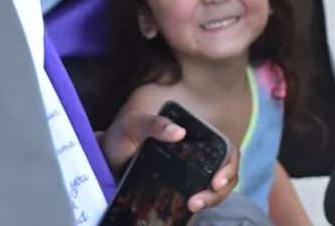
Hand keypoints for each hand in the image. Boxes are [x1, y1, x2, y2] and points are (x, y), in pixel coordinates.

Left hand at [100, 112, 239, 212]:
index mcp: (193, 135)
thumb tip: (179, 132)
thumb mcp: (133, 126)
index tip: (217, 181)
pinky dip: (199, 206)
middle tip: (198, 201)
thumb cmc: (121, 137)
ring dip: (211, 200)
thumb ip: (152, 124)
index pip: (225, 149)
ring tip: (192, 205)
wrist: (105, 160)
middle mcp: (197, 155)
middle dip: (220, 191)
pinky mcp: (180, 190)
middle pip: (225, 173)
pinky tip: (186, 209)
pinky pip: (198, 199)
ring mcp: (190, 173)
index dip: (229, 165)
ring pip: (215, 189)